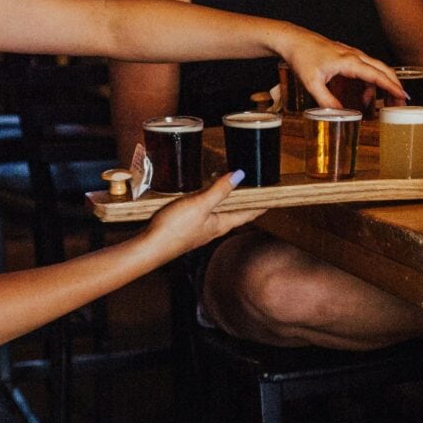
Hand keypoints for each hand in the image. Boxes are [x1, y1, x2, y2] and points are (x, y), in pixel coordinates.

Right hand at [144, 172, 264, 261]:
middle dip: (245, 202)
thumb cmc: (175, 229)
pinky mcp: (185, 227)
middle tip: (254, 189)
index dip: (261, 205)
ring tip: (231, 189)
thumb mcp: (199, 205)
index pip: (248, 214)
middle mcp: (213, 228)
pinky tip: (203, 197)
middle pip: (235, 214)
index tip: (272, 198)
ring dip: (226, 202)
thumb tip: (240, 175)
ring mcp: (199, 229)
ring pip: (218, 213)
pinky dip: (209, 203)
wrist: (150, 247)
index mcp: (221, 224)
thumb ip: (219, 191)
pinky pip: (203, 213)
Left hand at [281, 30, 403, 107]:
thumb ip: (327, 101)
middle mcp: (355, 56)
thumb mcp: (312, 83)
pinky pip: (366, 69)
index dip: (391, 87)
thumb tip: (341, 115)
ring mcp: (352, 54)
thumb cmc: (302, 57)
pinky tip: (365, 96)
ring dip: (384, 85)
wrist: (293, 40)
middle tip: (401, 103)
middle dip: (394, 86)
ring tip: (384, 103)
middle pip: (383, 70)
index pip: (377, 75)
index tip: (403, 96)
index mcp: (349, 61)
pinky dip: (371, 82)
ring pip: (376, 69)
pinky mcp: (348, 56)